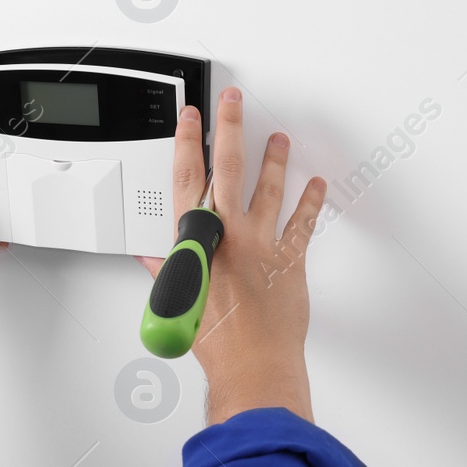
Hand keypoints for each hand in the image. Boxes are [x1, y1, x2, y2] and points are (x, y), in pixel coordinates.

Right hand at [135, 89, 323, 424]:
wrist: (252, 365)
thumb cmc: (213, 340)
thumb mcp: (177, 301)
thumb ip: (165, 273)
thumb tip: (151, 260)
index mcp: (196, 241)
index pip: (187, 178)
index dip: (188, 143)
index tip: (191, 118)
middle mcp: (229, 235)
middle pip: (227, 168)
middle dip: (229, 128)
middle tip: (232, 102)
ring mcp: (262, 244)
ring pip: (268, 188)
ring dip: (274, 159)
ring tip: (278, 139)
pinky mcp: (291, 260)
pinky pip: (303, 223)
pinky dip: (311, 202)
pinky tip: (315, 186)